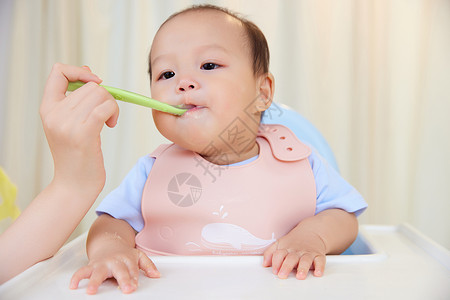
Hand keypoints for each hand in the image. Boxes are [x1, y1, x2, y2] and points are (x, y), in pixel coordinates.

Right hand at [40, 63, 118, 197]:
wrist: (74, 185)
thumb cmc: (76, 155)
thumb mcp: (68, 124)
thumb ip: (75, 101)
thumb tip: (91, 74)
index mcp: (47, 109)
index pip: (58, 72)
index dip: (79, 71)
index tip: (93, 82)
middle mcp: (54, 114)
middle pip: (89, 86)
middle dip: (104, 96)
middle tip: (106, 114)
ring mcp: (68, 124)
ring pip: (100, 94)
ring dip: (111, 105)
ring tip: (108, 121)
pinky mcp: (84, 133)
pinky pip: (106, 106)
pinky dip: (114, 111)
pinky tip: (111, 124)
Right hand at [70, 244, 159, 293]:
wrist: (109, 242)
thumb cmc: (124, 253)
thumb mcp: (139, 256)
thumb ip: (148, 266)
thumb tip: (156, 275)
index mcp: (127, 259)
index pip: (132, 270)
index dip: (133, 278)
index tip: (134, 286)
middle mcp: (114, 261)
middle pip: (119, 271)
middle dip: (123, 280)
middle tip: (127, 288)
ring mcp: (102, 264)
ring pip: (98, 272)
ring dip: (95, 281)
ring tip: (91, 290)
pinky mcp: (91, 266)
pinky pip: (82, 271)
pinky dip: (77, 277)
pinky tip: (74, 285)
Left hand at [263, 230, 326, 279]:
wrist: (312, 232)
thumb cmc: (293, 242)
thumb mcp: (279, 244)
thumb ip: (270, 253)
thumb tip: (264, 264)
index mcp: (286, 249)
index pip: (279, 254)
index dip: (276, 262)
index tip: (274, 270)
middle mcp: (297, 251)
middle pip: (291, 258)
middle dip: (286, 267)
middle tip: (282, 275)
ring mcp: (308, 253)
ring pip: (305, 260)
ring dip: (303, 268)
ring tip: (300, 276)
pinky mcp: (318, 255)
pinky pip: (320, 261)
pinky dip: (320, 267)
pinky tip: (318, 273)